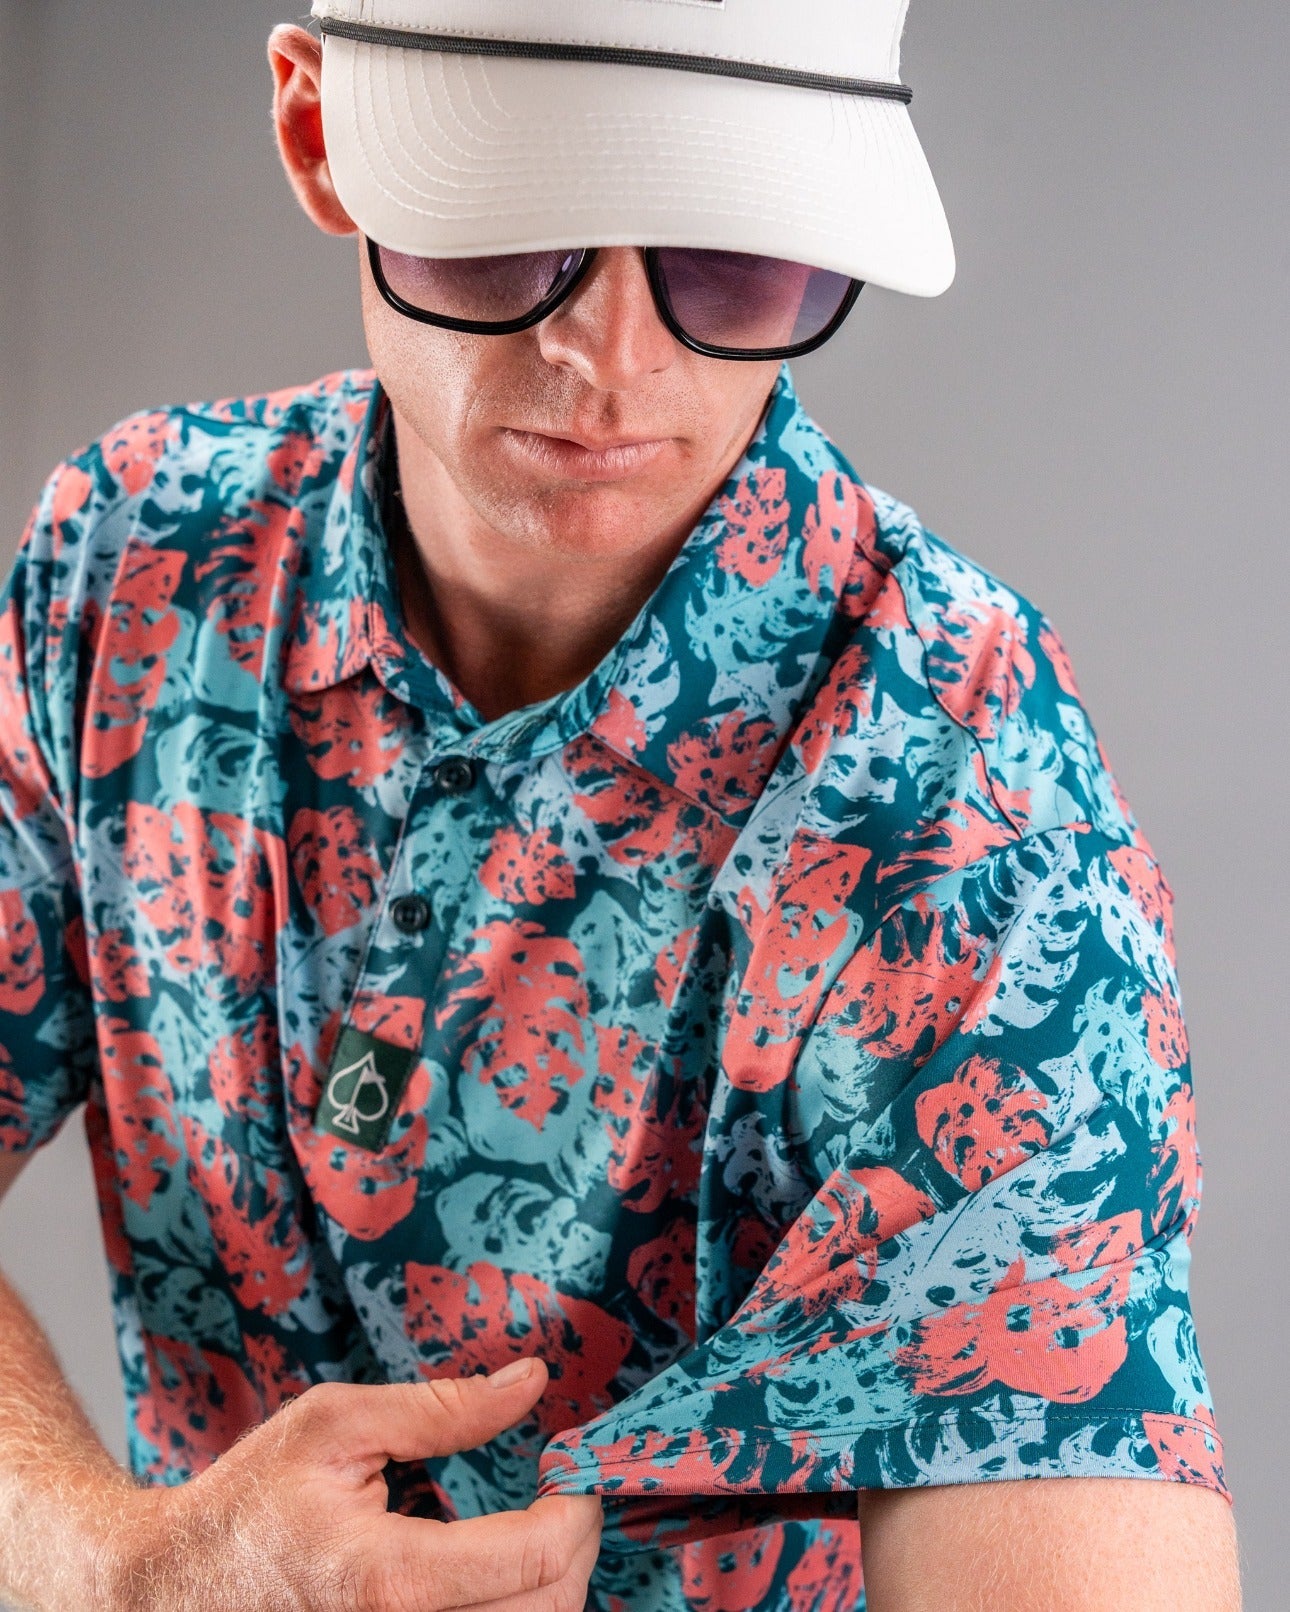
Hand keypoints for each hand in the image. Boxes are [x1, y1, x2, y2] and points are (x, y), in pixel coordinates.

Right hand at [98, 1357, 602, 1611]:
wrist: (170, 1590)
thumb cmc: (248, 1501)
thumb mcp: (335, 1424)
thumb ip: (442, 1407)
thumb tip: (531, 1381)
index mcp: (389, 1580)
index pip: (536, 1558)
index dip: (577, 1506)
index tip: (571, 1467)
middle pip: (549, 1611)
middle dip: (577, 1546)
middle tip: (565, 1494)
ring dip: (553, 1585)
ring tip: (538, 1531)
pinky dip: (514, 1610)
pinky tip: (501, 1574)